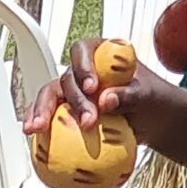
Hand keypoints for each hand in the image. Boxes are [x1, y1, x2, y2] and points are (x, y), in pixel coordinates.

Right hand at [22, 34, 166, 135]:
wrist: (153, 121)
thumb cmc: (154, 101)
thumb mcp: (149, 95)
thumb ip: (130, 95)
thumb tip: (106, 99)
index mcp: (103, 55)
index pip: (84, 51)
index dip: (83, 65)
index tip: (92, 87)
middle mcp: (84, 71)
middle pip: (66, 78)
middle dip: (70, 98)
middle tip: (85, 120)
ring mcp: (73, 93)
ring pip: (51, 96)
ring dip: (41, 111)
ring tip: (36, 129)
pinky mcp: (67, 113)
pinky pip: (49, 117)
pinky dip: (39, 124)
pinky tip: (32, 136)